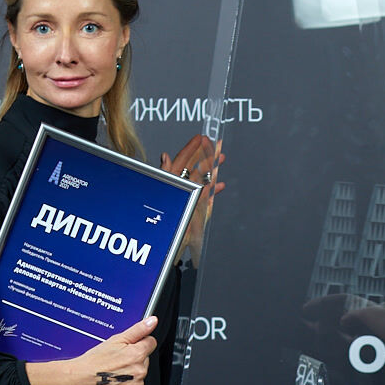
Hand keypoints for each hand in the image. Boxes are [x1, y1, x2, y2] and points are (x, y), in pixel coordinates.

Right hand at [74, 316, 158, 384]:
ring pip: (139, 377)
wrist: (81, 380)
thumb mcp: (116, 340)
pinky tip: (115, 384)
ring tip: (114, 373)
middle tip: (117, 362)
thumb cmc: (95, 361)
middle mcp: (140, 371)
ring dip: (130, 376)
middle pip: (145, 361)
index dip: (140, 344)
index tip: (129, 348)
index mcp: (138, 354)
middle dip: (134, 360)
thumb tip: (152, 321)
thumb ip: (138, 330)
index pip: (151, 344)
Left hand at [161, 135, 224, 266]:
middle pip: (195, 167)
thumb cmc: (163, 223)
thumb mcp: (163, 193)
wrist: (169, 246)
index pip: (183, 160)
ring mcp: (190, 199)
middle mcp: (181, 188)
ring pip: (203, 180)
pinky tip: (221, 185)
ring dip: (213, 168)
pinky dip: (214, 190)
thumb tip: (165, 156)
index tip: (202, 137)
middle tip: (216, 142)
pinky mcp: (197, 211)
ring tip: (221, 157)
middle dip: (206, 154)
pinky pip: (207, 198)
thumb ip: (165, 174)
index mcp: (171, 181)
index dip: (192, 148)